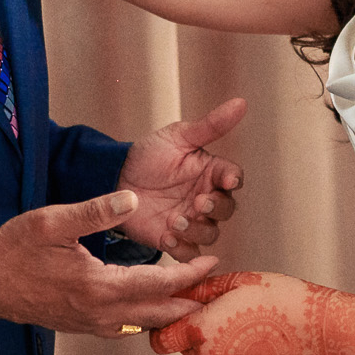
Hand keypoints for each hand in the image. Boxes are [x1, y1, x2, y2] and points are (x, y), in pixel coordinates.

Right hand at [0, 190, 220, 336]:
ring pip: (145, 324)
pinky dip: (148, 320)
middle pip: (160, 312)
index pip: (159, 283)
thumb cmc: (14, 250)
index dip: (190, 274)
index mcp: (99, 285)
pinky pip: (125, 328)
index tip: (212, 263)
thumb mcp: (51, 221)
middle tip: (219, 292)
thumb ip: (94, 211)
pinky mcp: (82, 326)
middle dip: (192, 302)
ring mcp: (91, 324)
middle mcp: (100, 312)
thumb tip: (132, 198)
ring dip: (172, 313)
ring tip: (197, 300)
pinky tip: (156, 310)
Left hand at [117, 98, 245, 260]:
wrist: (113, 178)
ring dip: (198, 229)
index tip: (227, 180)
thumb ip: (211, 125)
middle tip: (198, 202)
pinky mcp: (173, 239)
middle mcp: (205, 198)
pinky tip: (167, 236)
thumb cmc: (149, 155)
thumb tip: (241, 102)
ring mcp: (191, 221)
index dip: (233, 180)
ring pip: (211, 233)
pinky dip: (183, 248)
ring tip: (176, 220)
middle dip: (215, 208)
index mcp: (210, 173)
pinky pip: (188, 252)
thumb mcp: (179, 136)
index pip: (233, 178)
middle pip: (227, 209)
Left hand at [153, 271, 319, 354]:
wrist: (317, 327)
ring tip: (239, 326)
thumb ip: (200, 290)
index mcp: (202, 329)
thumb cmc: (279, 297)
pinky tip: (250, 340)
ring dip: (210, 347)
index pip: (161, 339)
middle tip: (221, 314)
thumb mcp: (236, 282)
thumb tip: (178, 293)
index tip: (180, 316)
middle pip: (182, 349)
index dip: (166, 327)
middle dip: (193, 333)